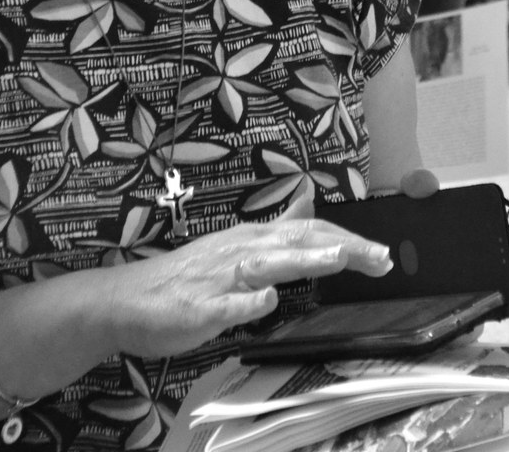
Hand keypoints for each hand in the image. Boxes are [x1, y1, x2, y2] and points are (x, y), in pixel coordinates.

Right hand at [103, 219, 392, 357]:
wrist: (124, 301)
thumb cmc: (186, 278)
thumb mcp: (238, 246)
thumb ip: (276, 229)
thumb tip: (309, 201)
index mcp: (253, 240)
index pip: (309, 234)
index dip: (348, 241)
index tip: (384, 254)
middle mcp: (240, 252)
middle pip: (298, 243)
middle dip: (343, 248)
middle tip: (383, 258)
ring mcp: (220, 279)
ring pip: (266, 265)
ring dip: (303, 261)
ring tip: (338, 261)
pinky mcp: (199, 308)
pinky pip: (228, 305)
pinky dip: (248, 302)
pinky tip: (266, 301)